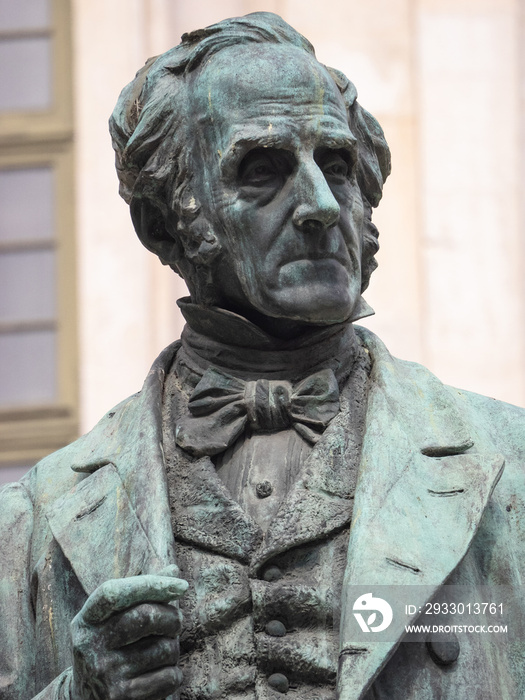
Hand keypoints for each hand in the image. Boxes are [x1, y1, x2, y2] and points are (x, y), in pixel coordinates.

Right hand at [70, 566, 187, 699]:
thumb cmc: (111, 648)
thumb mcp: (114, 618)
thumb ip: (141, 593)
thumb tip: (174, 569)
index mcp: (87, 619)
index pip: (115, 591)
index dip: (151, 584)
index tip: (181, 585)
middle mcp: (91, 646)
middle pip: (146, 616)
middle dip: (172, 617)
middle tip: (176, 622)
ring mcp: (104, 674)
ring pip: (164, 648)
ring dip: (174, 647)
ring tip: (162, 651)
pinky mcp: (121, 698)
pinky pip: (169, 677)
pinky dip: (174, 673)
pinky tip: (160, 674)